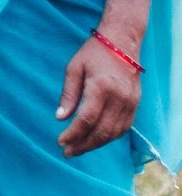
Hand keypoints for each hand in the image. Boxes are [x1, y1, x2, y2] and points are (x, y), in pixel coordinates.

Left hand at [55, 33, 141, 156]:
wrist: (122, 42)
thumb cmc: (94, 53)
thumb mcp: (73, 68)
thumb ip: (68, 95)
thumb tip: (60, 118)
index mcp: (101, 87)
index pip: (87, 119)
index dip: (73, 134)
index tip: (60, 142)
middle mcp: (119, 98)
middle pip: (102, 131)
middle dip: (84, 145)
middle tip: (68, 152)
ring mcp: (130, 103)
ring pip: (114, 133)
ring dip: (96, 144)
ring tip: (79, 148)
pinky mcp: (135, 105)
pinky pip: (123, 128)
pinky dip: (109, 137)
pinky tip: (96, 139)